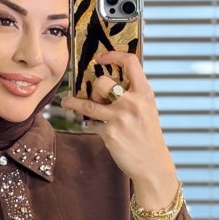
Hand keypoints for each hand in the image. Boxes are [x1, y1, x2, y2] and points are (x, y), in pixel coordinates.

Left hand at [59, 50, 176, 189]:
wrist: (152, 164)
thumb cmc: (148, 136)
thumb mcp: (147, 109)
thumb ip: (132, 95)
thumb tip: (107, 83)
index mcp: (144, 93)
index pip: (131, 62)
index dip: (113, 55)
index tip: (101, 58)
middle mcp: (133, 103)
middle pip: (102, 82)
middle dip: (94, 89)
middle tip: (95, 98)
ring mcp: (120, 118)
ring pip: (87, 104)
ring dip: (73, 103)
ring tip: (66, 102)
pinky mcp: (110, 134)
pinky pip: (91, 123)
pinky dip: (91, 124)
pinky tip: (96, 127)